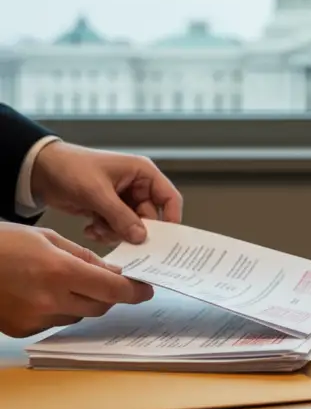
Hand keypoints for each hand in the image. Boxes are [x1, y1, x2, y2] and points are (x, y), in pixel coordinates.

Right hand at [0, 222, 152, 337]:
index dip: (134, 291)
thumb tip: (113, 273)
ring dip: (85, 301)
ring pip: (79, 315)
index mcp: (60, 272)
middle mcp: (49, 300)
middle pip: (100, 306)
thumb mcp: (49, 238)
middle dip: (110, 295)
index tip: (146, 290)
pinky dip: (61, 309)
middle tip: (112, 281)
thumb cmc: (4, 243)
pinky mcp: (21, 330)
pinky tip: (46, 292)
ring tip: (70, 281)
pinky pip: (56, 322)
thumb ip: (85, 257)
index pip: (112, 289)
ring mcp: (34, 319)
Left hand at [31, 143, 182, 244]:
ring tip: (96, 228)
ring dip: (115, 232)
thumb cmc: (72, 169)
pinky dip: (105, 232)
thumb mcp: (98, 193)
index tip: (165, 239)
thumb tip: (142, 238)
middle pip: (149, 217)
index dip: (171, 218)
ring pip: (132, 226)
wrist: (40, 170)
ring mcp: (123, 199)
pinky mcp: (108, 210)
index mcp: (142, 173)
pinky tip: (89, 228)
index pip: (169, 197)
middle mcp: (137, 186)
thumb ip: (121, 216)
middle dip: (133, 229)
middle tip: (117, 235)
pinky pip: (117, 229)